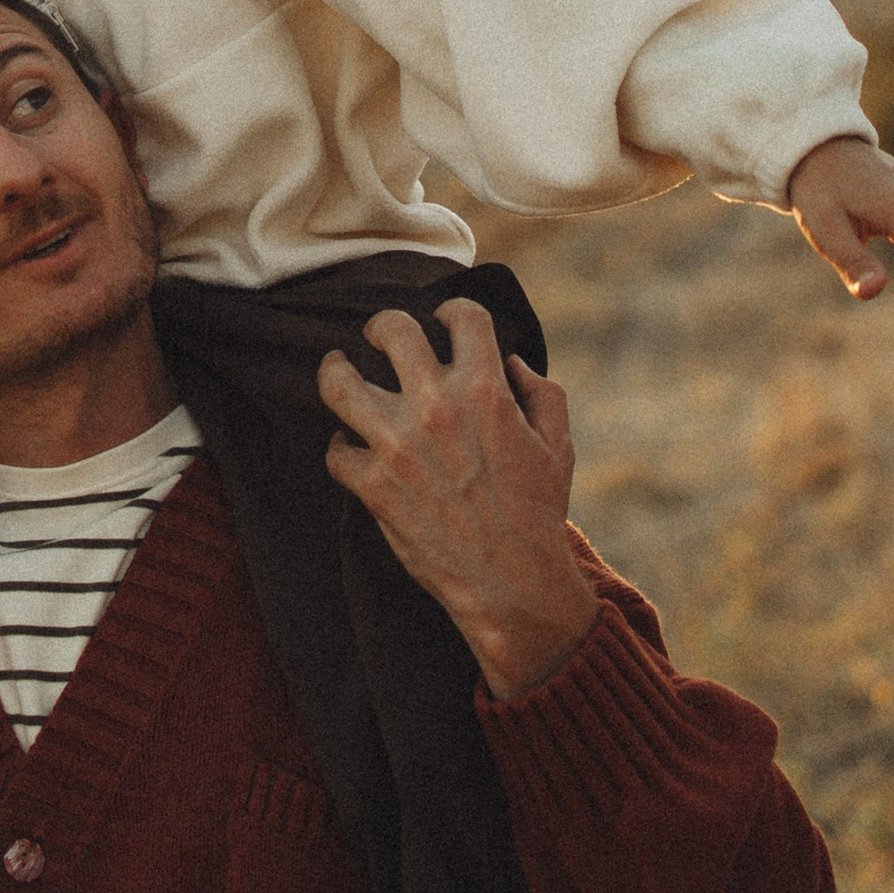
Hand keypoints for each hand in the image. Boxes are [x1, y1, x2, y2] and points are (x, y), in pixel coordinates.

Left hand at [317, 299, 596, 703]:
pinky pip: (335, 450)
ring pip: (338, 382)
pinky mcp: (373, 485)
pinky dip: (340, 447)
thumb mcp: (558, 444)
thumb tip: (510, 361)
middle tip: (379, 336)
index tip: (442, 319)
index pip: (460, 316)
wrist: (512, 582)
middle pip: (390, 330)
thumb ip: (540, 392)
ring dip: (336, 372)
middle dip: (382, 326)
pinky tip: (350, 447)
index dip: (450, 310)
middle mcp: (437, 408)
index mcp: (485, 390)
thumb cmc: (538, 512)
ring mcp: (398, 445)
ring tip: (338, 372)